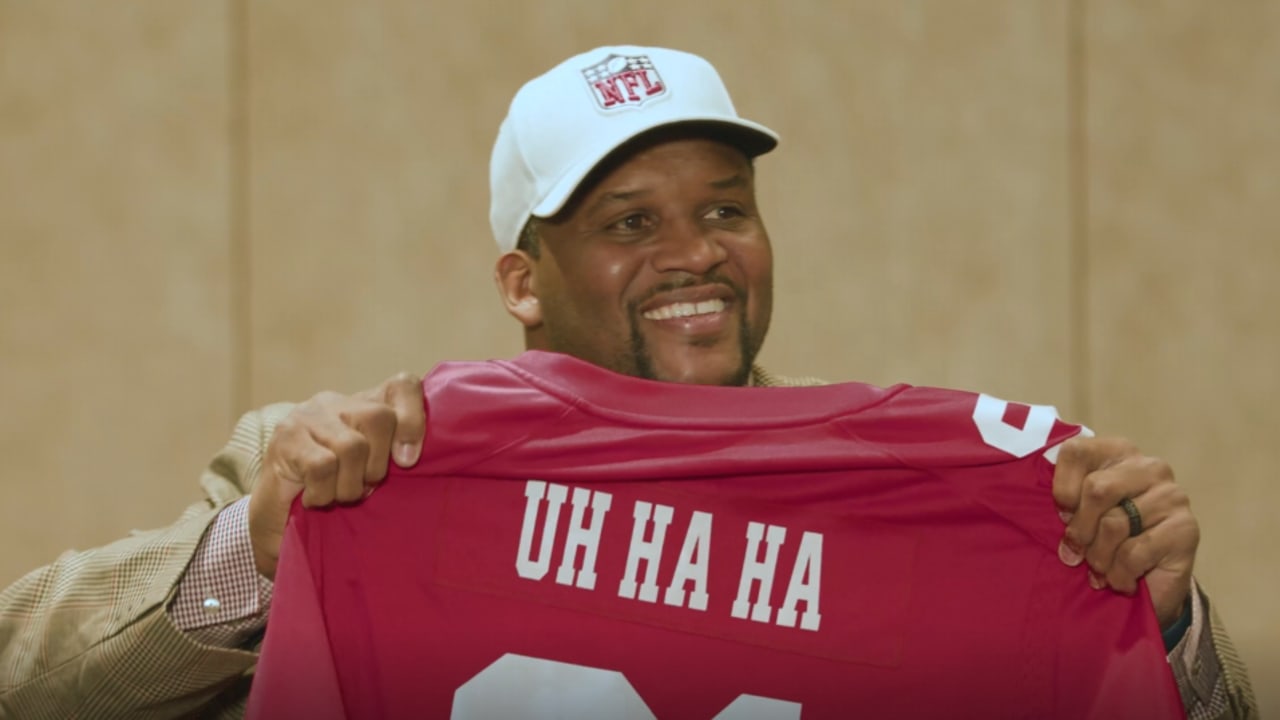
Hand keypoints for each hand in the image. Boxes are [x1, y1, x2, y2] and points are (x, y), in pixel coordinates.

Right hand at [248, 372, 425, 579]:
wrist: (274, 513)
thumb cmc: (331, 491)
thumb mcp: (369, 472)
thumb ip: (393, 457)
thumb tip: (410, 457)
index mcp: (364, 404)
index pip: (402, 386)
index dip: (414, 418)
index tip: (408, 460)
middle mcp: (336, 401)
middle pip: (380, 418)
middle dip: (377, 466)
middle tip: (363, 487)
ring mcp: (308, 415)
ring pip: (352, 446)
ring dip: (349, 486)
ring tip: (336, 495)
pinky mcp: (286, 437)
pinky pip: (322, 466)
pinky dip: (324, 493)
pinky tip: (314, 498)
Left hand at [1051, 435, 1198, 628]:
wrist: (1148, 584)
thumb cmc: (1105, 541)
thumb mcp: (1078, 516)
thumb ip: (1067, 504)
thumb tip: (1063, 515)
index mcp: (1118, 452)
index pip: (1077, 452)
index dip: (1062, 489)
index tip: (1062, 515)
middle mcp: (1150, 467)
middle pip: (1096, 488)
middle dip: (1080, 529)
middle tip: (1078, 552)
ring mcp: (1172, 496)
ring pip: (1114, 524)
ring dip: (1099, 557)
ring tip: (1101, 569)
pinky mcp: (1186, 529)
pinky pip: (1135, 553)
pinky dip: (1119, 573)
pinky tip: (1121, 580)